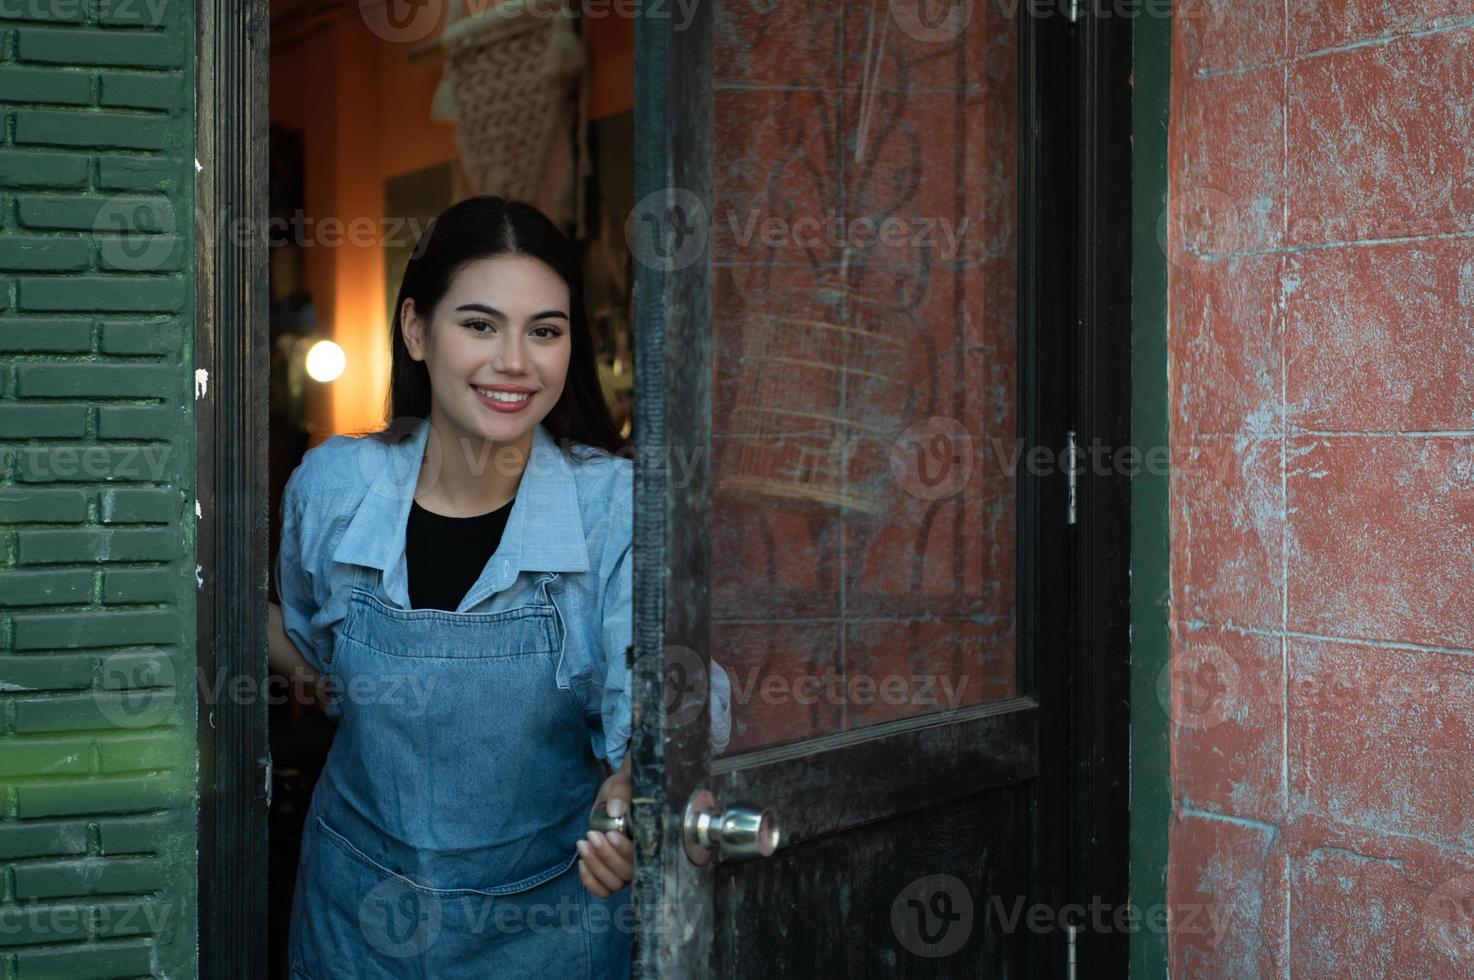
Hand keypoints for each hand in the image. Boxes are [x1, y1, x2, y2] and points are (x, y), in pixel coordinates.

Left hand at [579, 752, 633, 897]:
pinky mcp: (611, 872)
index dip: (624, 850)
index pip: (642, 857)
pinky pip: (603, 890)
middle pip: (626, 874)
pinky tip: (582, 862)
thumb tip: (615, 809)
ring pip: (614, 884)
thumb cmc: (626, 788)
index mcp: (653, 839)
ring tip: (582, 843)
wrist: (617, 793)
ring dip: (596, 866)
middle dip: (606, 856)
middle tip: (592, 834)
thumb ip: (622, 792)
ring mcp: (626, 869)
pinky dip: (590, 881)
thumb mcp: (624, 783)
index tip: (610, 833)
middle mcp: (643, 860)